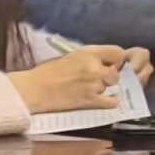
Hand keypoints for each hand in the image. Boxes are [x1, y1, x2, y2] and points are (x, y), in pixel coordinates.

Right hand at [17, 42, 146, 114]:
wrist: (36, 89)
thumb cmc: (51, 73)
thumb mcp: (74, 56)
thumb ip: (95, 57)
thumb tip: (115, 62)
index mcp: (89, 52)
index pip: (119, 52)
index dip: (118, 60)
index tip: (111, 65)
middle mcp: (94, 66)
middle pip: (119, 71)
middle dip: (115, 76)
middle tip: (105, 79)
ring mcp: (93, 84)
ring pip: (115, 86)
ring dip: (109, 89)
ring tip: (94, 88)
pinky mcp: (90, 100)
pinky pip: (112, 101)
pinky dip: (110, 101)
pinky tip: (101, 99)